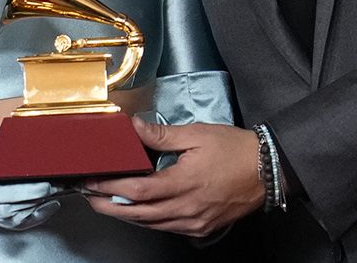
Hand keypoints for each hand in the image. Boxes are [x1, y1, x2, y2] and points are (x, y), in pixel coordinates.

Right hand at [0, 128, 65, 230]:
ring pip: (22, 215)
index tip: (43, 182)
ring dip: (44, 203)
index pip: (2, 195)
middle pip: (18, 206)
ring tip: (64, 186)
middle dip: (43, 194)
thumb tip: (1, 135)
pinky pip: (21, 221)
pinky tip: (54, 203)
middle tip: (63, 179)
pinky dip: (39, 215)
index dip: (25, 191)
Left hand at [83, 117, 263, 237]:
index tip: (91, 181)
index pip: (136, 191)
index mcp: (184, 183)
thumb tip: (133, 126)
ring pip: (151, 224)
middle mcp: (187, 208)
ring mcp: (194, 222)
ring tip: (107, 203)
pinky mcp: (201, 228)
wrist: (267, 170)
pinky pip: (167, 228)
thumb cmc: (235, 150)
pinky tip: (139, 211)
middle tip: (89, 197)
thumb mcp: (197, 134)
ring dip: (126, 215)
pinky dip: (149, 221)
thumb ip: (161, 134)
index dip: (110, 188)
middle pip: (138, 214)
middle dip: (109, 207)